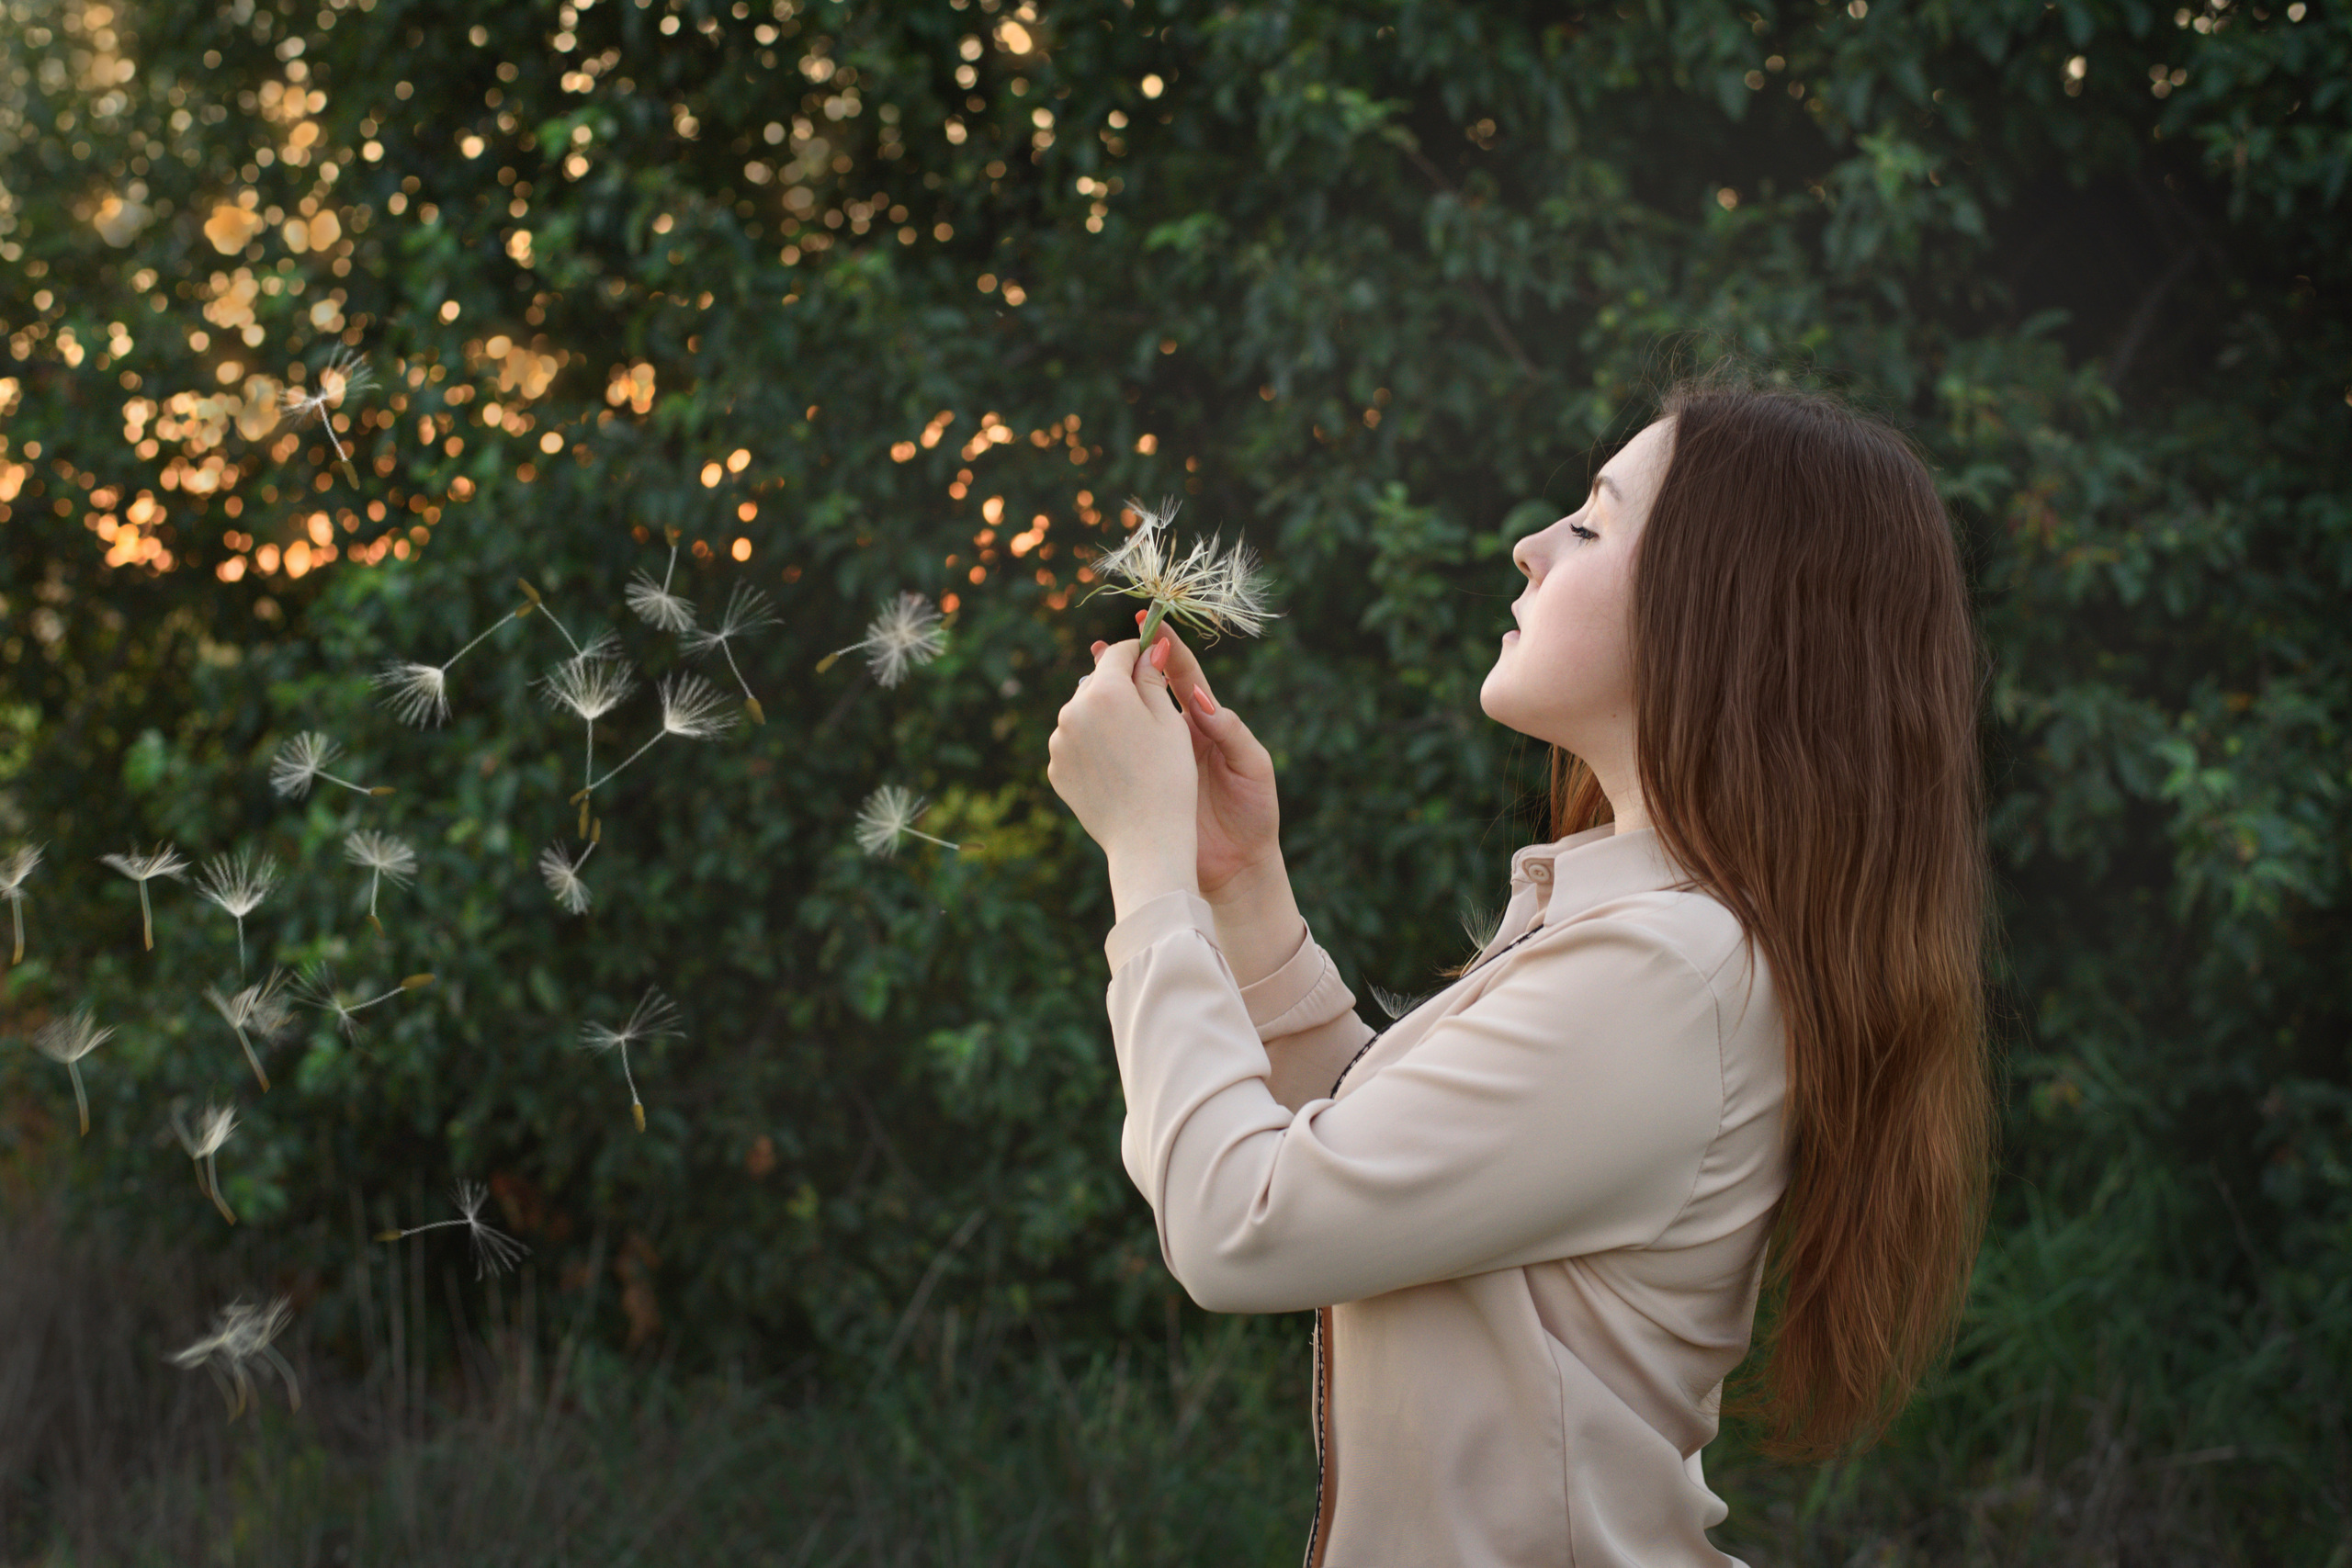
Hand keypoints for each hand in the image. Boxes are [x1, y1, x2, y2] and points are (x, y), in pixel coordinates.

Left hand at [1047, 636, 1200, 916]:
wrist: (1146, 839)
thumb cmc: (1169, 777)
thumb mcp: (1170, 722)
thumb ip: (1153, 679)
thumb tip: (1149, 647)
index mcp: (1104, 692)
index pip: (1118, 653)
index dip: (1138, 651)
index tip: (1152, 657)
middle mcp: (1072, 711)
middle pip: (1097, 683)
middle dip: (1120, 687)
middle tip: (1149, 706)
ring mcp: (1059, 742)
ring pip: (1083, 713)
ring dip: (1103, 716)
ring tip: (1133, 743)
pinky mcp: (1056, 768)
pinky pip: (1075, 743)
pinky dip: (1092, 745)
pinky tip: (1116, 766)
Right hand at [1095, 614, 1283, 903]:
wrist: (1238, 866)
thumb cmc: (1254, 812)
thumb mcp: (1252, 766)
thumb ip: (1230, 732)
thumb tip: (1200, 700)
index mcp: (1207, 724)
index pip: (1184, 677)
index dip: (1166, 649)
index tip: (1148, 622)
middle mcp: (1177, 737)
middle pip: (1147, 693)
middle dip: (1125, 669)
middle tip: (1100, 648)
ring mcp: (1155, 762)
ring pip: (1126, 724)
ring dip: (1106, 703)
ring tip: (1085, 681)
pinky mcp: (1141, 788)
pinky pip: (1116, 760)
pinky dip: (1099, 743)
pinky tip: (1081, 730)